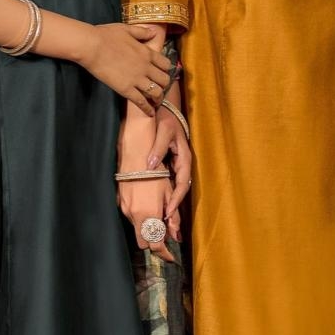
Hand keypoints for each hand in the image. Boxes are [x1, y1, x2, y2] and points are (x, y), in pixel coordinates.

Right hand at [81, 23, 173, 112]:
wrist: (91, 46)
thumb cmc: (106, 35)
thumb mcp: (127, 29)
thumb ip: (142, 32)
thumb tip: (153, 32)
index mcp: (147, 52)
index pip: (165, 64)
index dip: (166, 70)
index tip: (163, 73)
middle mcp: (146, 67)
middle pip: (164, 80)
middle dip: (164, 85)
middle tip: (160, 88)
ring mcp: (137, 79)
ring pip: (156, 92)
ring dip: (158, 98)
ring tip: (156, 101)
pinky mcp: (126, 89)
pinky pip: (141, 102)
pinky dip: (147, 109)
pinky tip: (150, 113)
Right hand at [118, 177, 173, 261]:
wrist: (135, 156)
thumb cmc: (156, 172)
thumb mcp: (169, 194)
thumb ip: (173, 217)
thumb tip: (176, 236)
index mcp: (150, 214)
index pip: (156, 245)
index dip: (164, 254)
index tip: (171, 257)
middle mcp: (135, 216)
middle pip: (144, 242)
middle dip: (153, 242)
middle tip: (164, 233)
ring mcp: (125, 210)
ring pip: (137, 230)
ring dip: (146, 228)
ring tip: (156, 214)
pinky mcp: (119, 204)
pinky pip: (131, 218)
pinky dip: (139, 218)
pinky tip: (145, 205)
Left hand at [147, 106, 191, 236]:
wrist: (165, 109)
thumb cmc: (166, 120)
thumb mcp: (164, 131)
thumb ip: (158, 148)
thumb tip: (150, 166)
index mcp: (184, 158)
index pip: (182, 184)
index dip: (176, 199)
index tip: (168, 212)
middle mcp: (182, 165)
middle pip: (181, 190)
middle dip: (175, 207)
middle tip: (167, 224)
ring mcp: (177, 166)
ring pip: (176, 189)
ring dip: (171, 204)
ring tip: (164, 221)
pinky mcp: (170, 165)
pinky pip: (169, 184)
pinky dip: (166, 195)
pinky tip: (158, 204)